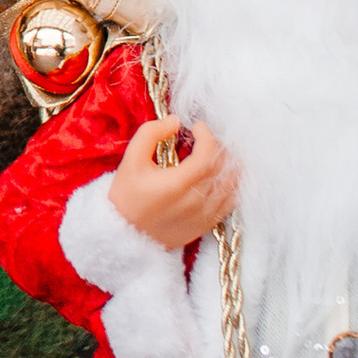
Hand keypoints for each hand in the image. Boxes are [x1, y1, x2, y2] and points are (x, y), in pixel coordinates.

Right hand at [108, 112, 236, 250]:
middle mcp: (196, 201)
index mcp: (178, 183)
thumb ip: (151, 133)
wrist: (125, 236)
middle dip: (218, 147)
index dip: (207, 135)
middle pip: (223, 167)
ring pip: (232, 185)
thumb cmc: (127, 196)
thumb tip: (175, 121)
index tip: (198, 127)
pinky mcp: (207, 225)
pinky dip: (232, 185)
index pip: (208, 154)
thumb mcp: (131, 159)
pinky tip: (222, 176)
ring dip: (228, 165)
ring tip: (216, 155)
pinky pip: (231, 202)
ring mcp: (205, 215)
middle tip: (205, 139)